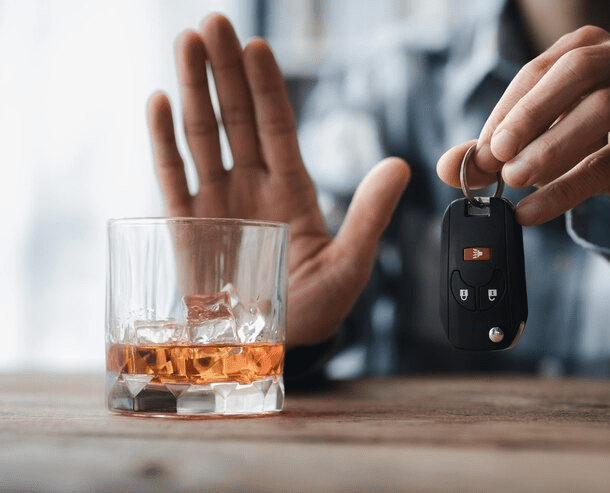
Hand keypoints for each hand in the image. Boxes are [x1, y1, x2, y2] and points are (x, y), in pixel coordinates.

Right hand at [147, 14, 409, 347]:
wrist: (274, 346)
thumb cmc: (317, 307)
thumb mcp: (350, 263)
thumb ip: (369, 215)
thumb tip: (400, 165)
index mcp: (291, 190)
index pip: (277, 127)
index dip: (268, 87)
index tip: (258, 45)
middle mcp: (252, 186)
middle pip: (237, 118)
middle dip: (227, 70)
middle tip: (214, 22)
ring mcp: (217, 202)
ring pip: (202, 135)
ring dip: (193, 89)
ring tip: (187, 42)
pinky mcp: (186, 225)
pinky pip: (172, 176)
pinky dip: (164, 140)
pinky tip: (159, 100)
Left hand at [437, 26, 609, 237]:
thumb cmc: (583, 144)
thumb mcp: (533, 143)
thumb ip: (491, 152)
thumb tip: (445, 167)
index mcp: (587, 46)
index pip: (537, 71)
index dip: (505, 110)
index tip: (481, 150)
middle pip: (576, 72)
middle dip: (529, 115)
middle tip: (495, 156)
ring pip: (601, 110)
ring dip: (549, 149)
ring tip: (513, 181)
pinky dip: (567, 188)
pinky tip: (533, 210)